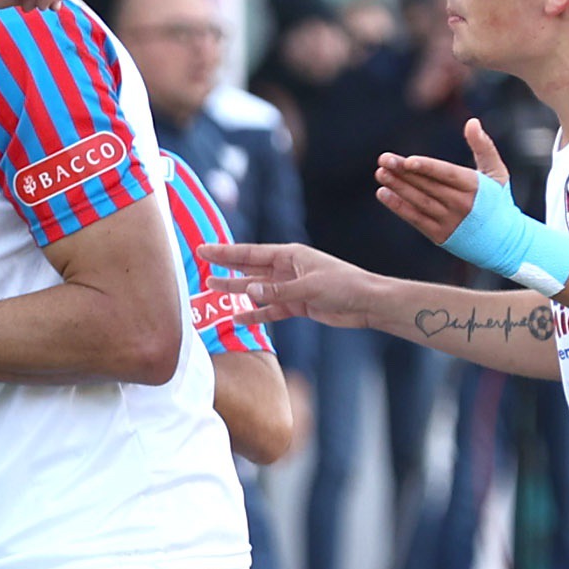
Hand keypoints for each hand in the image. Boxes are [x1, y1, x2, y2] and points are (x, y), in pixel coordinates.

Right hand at [204, 240, 391, 327]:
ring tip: (211, 288)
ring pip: (257, 289)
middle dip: (226, 266)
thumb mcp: (308, 287)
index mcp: (290, 255)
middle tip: (201, 263)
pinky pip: (270, 310)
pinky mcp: (297, 305)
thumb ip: (277, 291)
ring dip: (236, 290)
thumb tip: (247, 293)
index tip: (204, 249)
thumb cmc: (343, 285)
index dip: (226, 253)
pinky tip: (239, 318)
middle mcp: (287, 269)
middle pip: (250, 268)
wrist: (367, 303)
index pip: (251, 253)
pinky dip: (256, 315)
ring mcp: (291, 287)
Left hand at [372, 116, 509, 244]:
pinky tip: (383, 194)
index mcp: (475, 187)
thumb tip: (472, 121)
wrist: (502, 241)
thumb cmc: (497, 200)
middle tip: (384, 159)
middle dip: (404, 172)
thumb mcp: (497, 172)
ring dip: (398, 187)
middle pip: (428, 186)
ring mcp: (450, 221)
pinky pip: (415, 219)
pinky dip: (398, 206)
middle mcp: (461, 205)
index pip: (447, 174)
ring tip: (380, 173)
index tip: (407, 160)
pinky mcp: (439, 235)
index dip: (427, 167)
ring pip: (419, 202)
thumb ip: (483, 146)